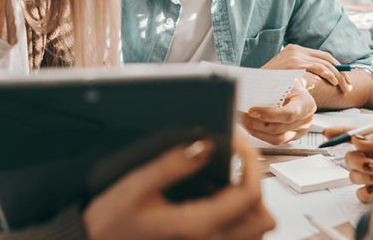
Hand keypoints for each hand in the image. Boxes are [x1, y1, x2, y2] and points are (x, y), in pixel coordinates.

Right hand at [84, 134, 275, 239]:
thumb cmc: (111, 221)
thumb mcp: (138, 185)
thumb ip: (174, 164)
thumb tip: (206, 145)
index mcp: (196, 225)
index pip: (247, 194)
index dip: (250, 162)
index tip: (236, 143)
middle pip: (262, 219)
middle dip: (256, 185)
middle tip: (237, 162)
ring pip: (254, 233)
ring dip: (251, 206)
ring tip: (230, 181)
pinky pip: (237, 239)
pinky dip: (239, 220)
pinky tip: (220, 202)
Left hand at [241, 79, 315, 144]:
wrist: (297, 91)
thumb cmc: (289, 85)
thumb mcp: (283, 82)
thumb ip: (270, 89)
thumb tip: (249, 94)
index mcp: (306, 104)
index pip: (288, 114)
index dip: (269, 115)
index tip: (252, 111)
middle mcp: (305, 120)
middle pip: (279, 128)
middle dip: (257, 124)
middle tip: (242, 116)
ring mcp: (300, 131)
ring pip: (276, 139)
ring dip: (256, 131)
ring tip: (244, 122)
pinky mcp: (292, 137)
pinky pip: (275, 141)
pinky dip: (260, 134)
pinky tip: (250, 126)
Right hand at [262, 44, 350, 92]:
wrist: (253, 84)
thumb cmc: (269, 84)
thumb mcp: (285, 74)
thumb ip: (300, 71)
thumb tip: (320, 78)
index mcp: (294, 49)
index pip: (321, 55)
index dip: (336, 67)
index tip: (344, 78)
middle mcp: (295, 49)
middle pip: (326, 58)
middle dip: (341, 72)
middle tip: (349, 84)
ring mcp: (295, 55)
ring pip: (325, 63)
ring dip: (338, 76)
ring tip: (345, 87)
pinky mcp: (295, 63)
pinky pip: (318, 67)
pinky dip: (329, 74)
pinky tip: (334, 82)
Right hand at [323, 126, 372, 202]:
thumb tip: (356, 139)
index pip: (350, 133)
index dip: (337, 132)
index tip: (328, 132)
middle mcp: (370, 157)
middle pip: (349, 158)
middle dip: (356, 160)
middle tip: (370, 163)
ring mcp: (371, 175)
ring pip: (353, 176)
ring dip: (364, 176)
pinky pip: (360, 194)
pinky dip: (368, 191)